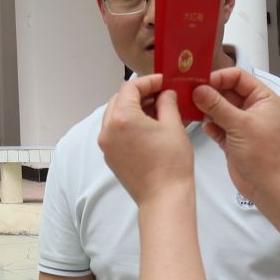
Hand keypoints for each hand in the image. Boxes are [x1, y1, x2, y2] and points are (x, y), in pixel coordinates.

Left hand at [97, 74, 194, 204]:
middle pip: (119, 100)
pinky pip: (115, 132)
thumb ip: (167, 103)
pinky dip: (128, 124)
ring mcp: (106, 145)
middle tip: (160, 94)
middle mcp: (107, 130)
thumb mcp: (173, 126)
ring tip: (156, 110)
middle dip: (139, 94)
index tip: (163, 82)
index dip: (148, 82)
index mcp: (121, 118)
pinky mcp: (110, 157)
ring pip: (115, 116)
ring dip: (133, 109)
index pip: (130, 88)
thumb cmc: (171, 163)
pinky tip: (147, 127)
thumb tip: (165, 94)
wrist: (163, 197)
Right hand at [194, 68, 279, 202]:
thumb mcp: (240, 125)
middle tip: (190, 93)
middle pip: (227, 92)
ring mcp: (242, 125)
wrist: (268, 186)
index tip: (201, 82)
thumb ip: (217, 105)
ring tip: (192, 107)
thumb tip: (198, 90)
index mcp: (263, 99)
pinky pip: (218, 125)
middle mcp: (253, 109)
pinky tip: (205, 126)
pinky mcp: (233, 139)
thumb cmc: (263, 154)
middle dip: (210, 93)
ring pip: (220, 109)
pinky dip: (210, 125)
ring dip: (207, 108)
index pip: (239, 78)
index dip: (220, 78)